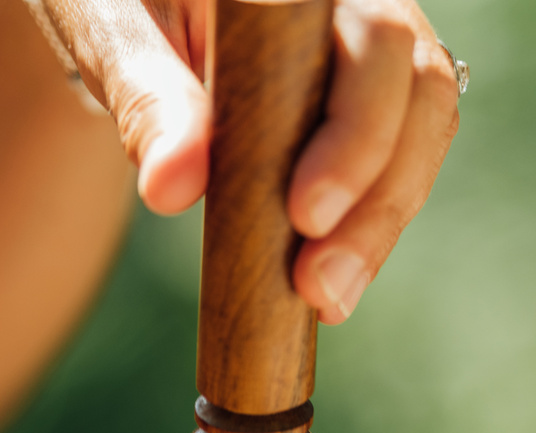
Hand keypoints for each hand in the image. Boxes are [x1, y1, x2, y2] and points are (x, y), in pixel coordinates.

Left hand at [28, 0, 459, 322]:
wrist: (131, 14)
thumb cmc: (120, 5)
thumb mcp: (115, 35)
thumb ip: (147, 98)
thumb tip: (171, 189)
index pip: (375, 37)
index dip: (357, 130)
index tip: (305, 213)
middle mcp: (361, 1)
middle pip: (415, 90)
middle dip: (376, 196)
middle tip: (317, 285)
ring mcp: (376, 50)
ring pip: (421, 132)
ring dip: (379, 225)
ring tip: (326, 300)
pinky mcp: (370, 104)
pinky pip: (396, 164)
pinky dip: (367, 228)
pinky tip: (328, 291)